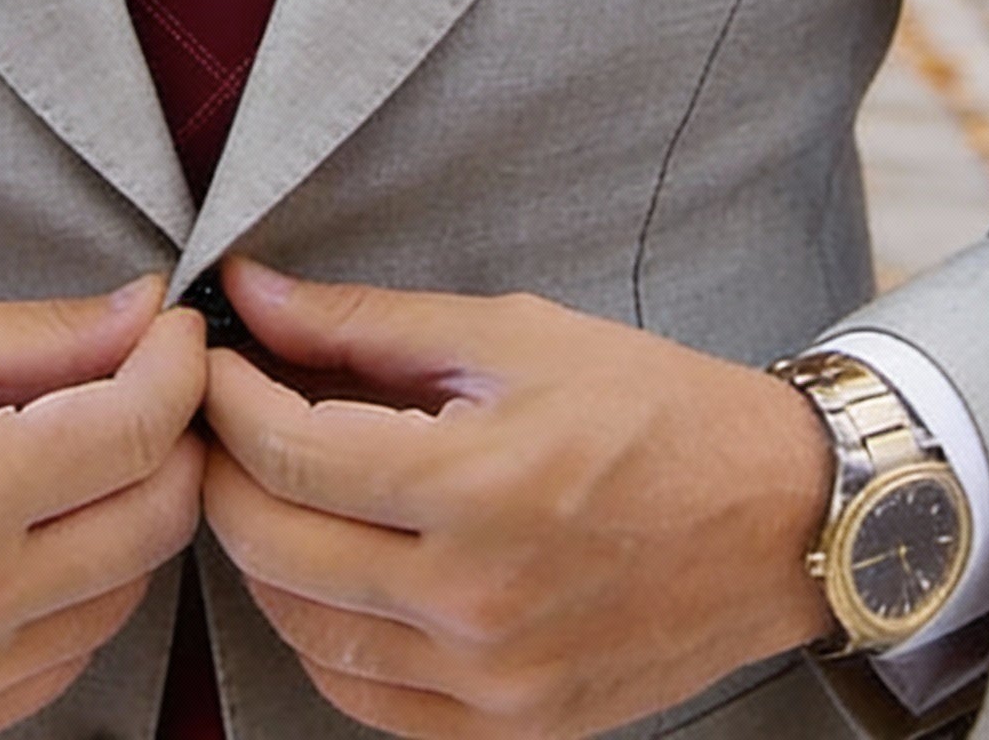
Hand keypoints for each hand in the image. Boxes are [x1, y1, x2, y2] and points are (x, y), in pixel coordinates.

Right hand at [0, 278, 206, 739]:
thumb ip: (47, 335)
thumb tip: (146, 314)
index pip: (141, 429)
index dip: (180, 364)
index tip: (176, 332)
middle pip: (157, 517)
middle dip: (174, 435)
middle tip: (143, 382)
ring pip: (128, 587)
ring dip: (130, 510)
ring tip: (78, 451)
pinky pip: (72, 649)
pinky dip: (83, 583)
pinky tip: (38, 527)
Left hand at [202, 259, 832, 739]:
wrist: (776, 517)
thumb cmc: (652, 408)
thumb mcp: (511, 335)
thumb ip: (366, 321)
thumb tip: (253, 292)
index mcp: (477, 485)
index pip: (287, 452)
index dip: (226, 398)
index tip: (213, 360)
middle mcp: (476, 600)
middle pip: (274, 544)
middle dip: (225, 471)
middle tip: (226, 417)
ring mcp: (493, 681)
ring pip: (302, 630)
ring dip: (264, 552)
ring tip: (276, 484)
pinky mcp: (513, 728)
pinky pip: (364, 696)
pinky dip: (322, 633)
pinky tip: (332, 569)